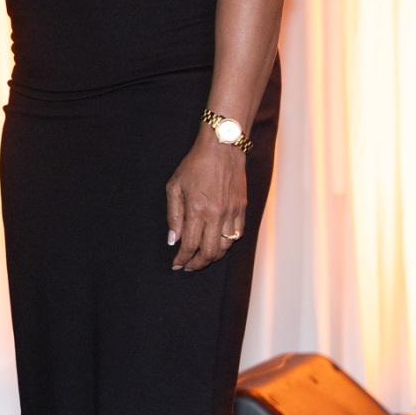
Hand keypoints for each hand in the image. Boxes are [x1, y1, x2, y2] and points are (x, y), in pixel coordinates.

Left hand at [165, 132, 246, 271]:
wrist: (222, 147)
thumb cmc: (195, 164)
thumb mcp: (175, 186)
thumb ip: (173, 215)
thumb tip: (173, 240)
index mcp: (197, 209)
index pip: (189, 244)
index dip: (182, 259)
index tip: (176, 265)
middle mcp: (216, 215)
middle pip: (209, 252)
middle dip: (197, 264)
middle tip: (189, 266)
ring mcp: (232, 213)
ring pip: (225, 247)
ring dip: (213, 257)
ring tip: (202, 258)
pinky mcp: (242, 209)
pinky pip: (237, 235)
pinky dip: (227, 245)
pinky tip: (219, 245)